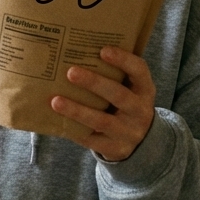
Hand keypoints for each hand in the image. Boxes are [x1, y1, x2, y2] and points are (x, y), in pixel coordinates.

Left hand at [51, 46, 156, 161]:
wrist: (141, 143)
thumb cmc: (126, 105)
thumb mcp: (131, 89)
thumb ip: (115, 74)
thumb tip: (79, 50)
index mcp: (144, 90)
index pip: (139, 71)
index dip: (123, 60)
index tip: (103, 50)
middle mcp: (140, 111)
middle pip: (118, 95)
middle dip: (94, 83)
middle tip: (70, 72)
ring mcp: (128, 132)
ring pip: (101, 120)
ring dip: (77, 110)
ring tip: (55, 101)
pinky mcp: (115, 148)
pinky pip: (91, 140)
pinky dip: (74, 130)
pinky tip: (57, 121)